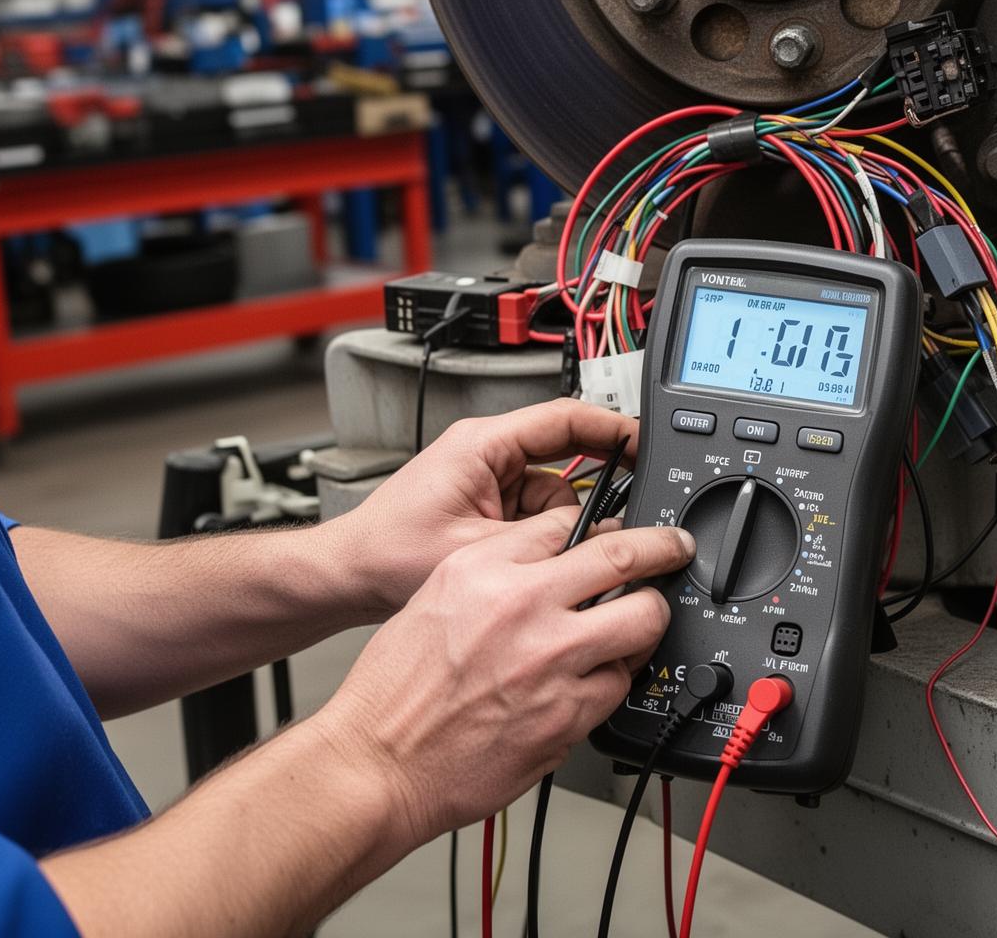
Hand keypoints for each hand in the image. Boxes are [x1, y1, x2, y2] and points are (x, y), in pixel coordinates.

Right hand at [314, 508, 689, 838]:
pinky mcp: (569, 715)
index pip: (567, 522)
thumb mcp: (433, 599)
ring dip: (643, 624)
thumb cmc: (394, 691)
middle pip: (624, 558)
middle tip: (672, 551)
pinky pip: (619, 686)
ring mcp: (552, 662)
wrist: (380, 763)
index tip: (620, 528)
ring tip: (632, 627)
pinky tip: (593, 682)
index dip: (603, 523)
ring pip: (640, 624)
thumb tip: (548, 560)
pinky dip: (614, 681)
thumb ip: (494, 573)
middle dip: (660, 551)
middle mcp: (521, 607)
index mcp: (481, 570)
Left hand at [324, 399, 639, 615]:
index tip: (648, 443)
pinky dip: (539, 543)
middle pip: (567, 462)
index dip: (614, 429)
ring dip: (555, 532)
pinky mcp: (488, 507)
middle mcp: (488, 455)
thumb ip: (543, 541)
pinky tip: (523, 569)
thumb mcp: (479, 549)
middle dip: (581, 504)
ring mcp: (489, 481)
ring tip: (531, 563)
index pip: (567, 417)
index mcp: (484, 444)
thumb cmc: (388, 555)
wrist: (349, 579)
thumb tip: (596, 541)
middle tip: (601, 534)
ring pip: (556, 498)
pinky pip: (535, 519)